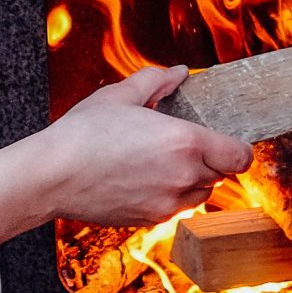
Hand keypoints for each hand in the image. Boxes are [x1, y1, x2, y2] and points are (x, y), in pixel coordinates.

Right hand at [37, 66, 251, 226]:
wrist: (52, 176)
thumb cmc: (83, 134)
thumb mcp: (121, 95)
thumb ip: (156, 81)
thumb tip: (179, 73)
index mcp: (184, 142)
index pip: (239, 156)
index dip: (238, 149)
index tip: (228, 142)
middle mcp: (183, 177)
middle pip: (221, 175)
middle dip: (210, 160)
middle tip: (184, 145)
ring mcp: (167, 202)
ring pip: (200, 195)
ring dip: (192, 180)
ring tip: (163, 163)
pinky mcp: (150, 219)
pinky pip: (174, 209)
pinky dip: (169, 196)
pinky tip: (144, 179)